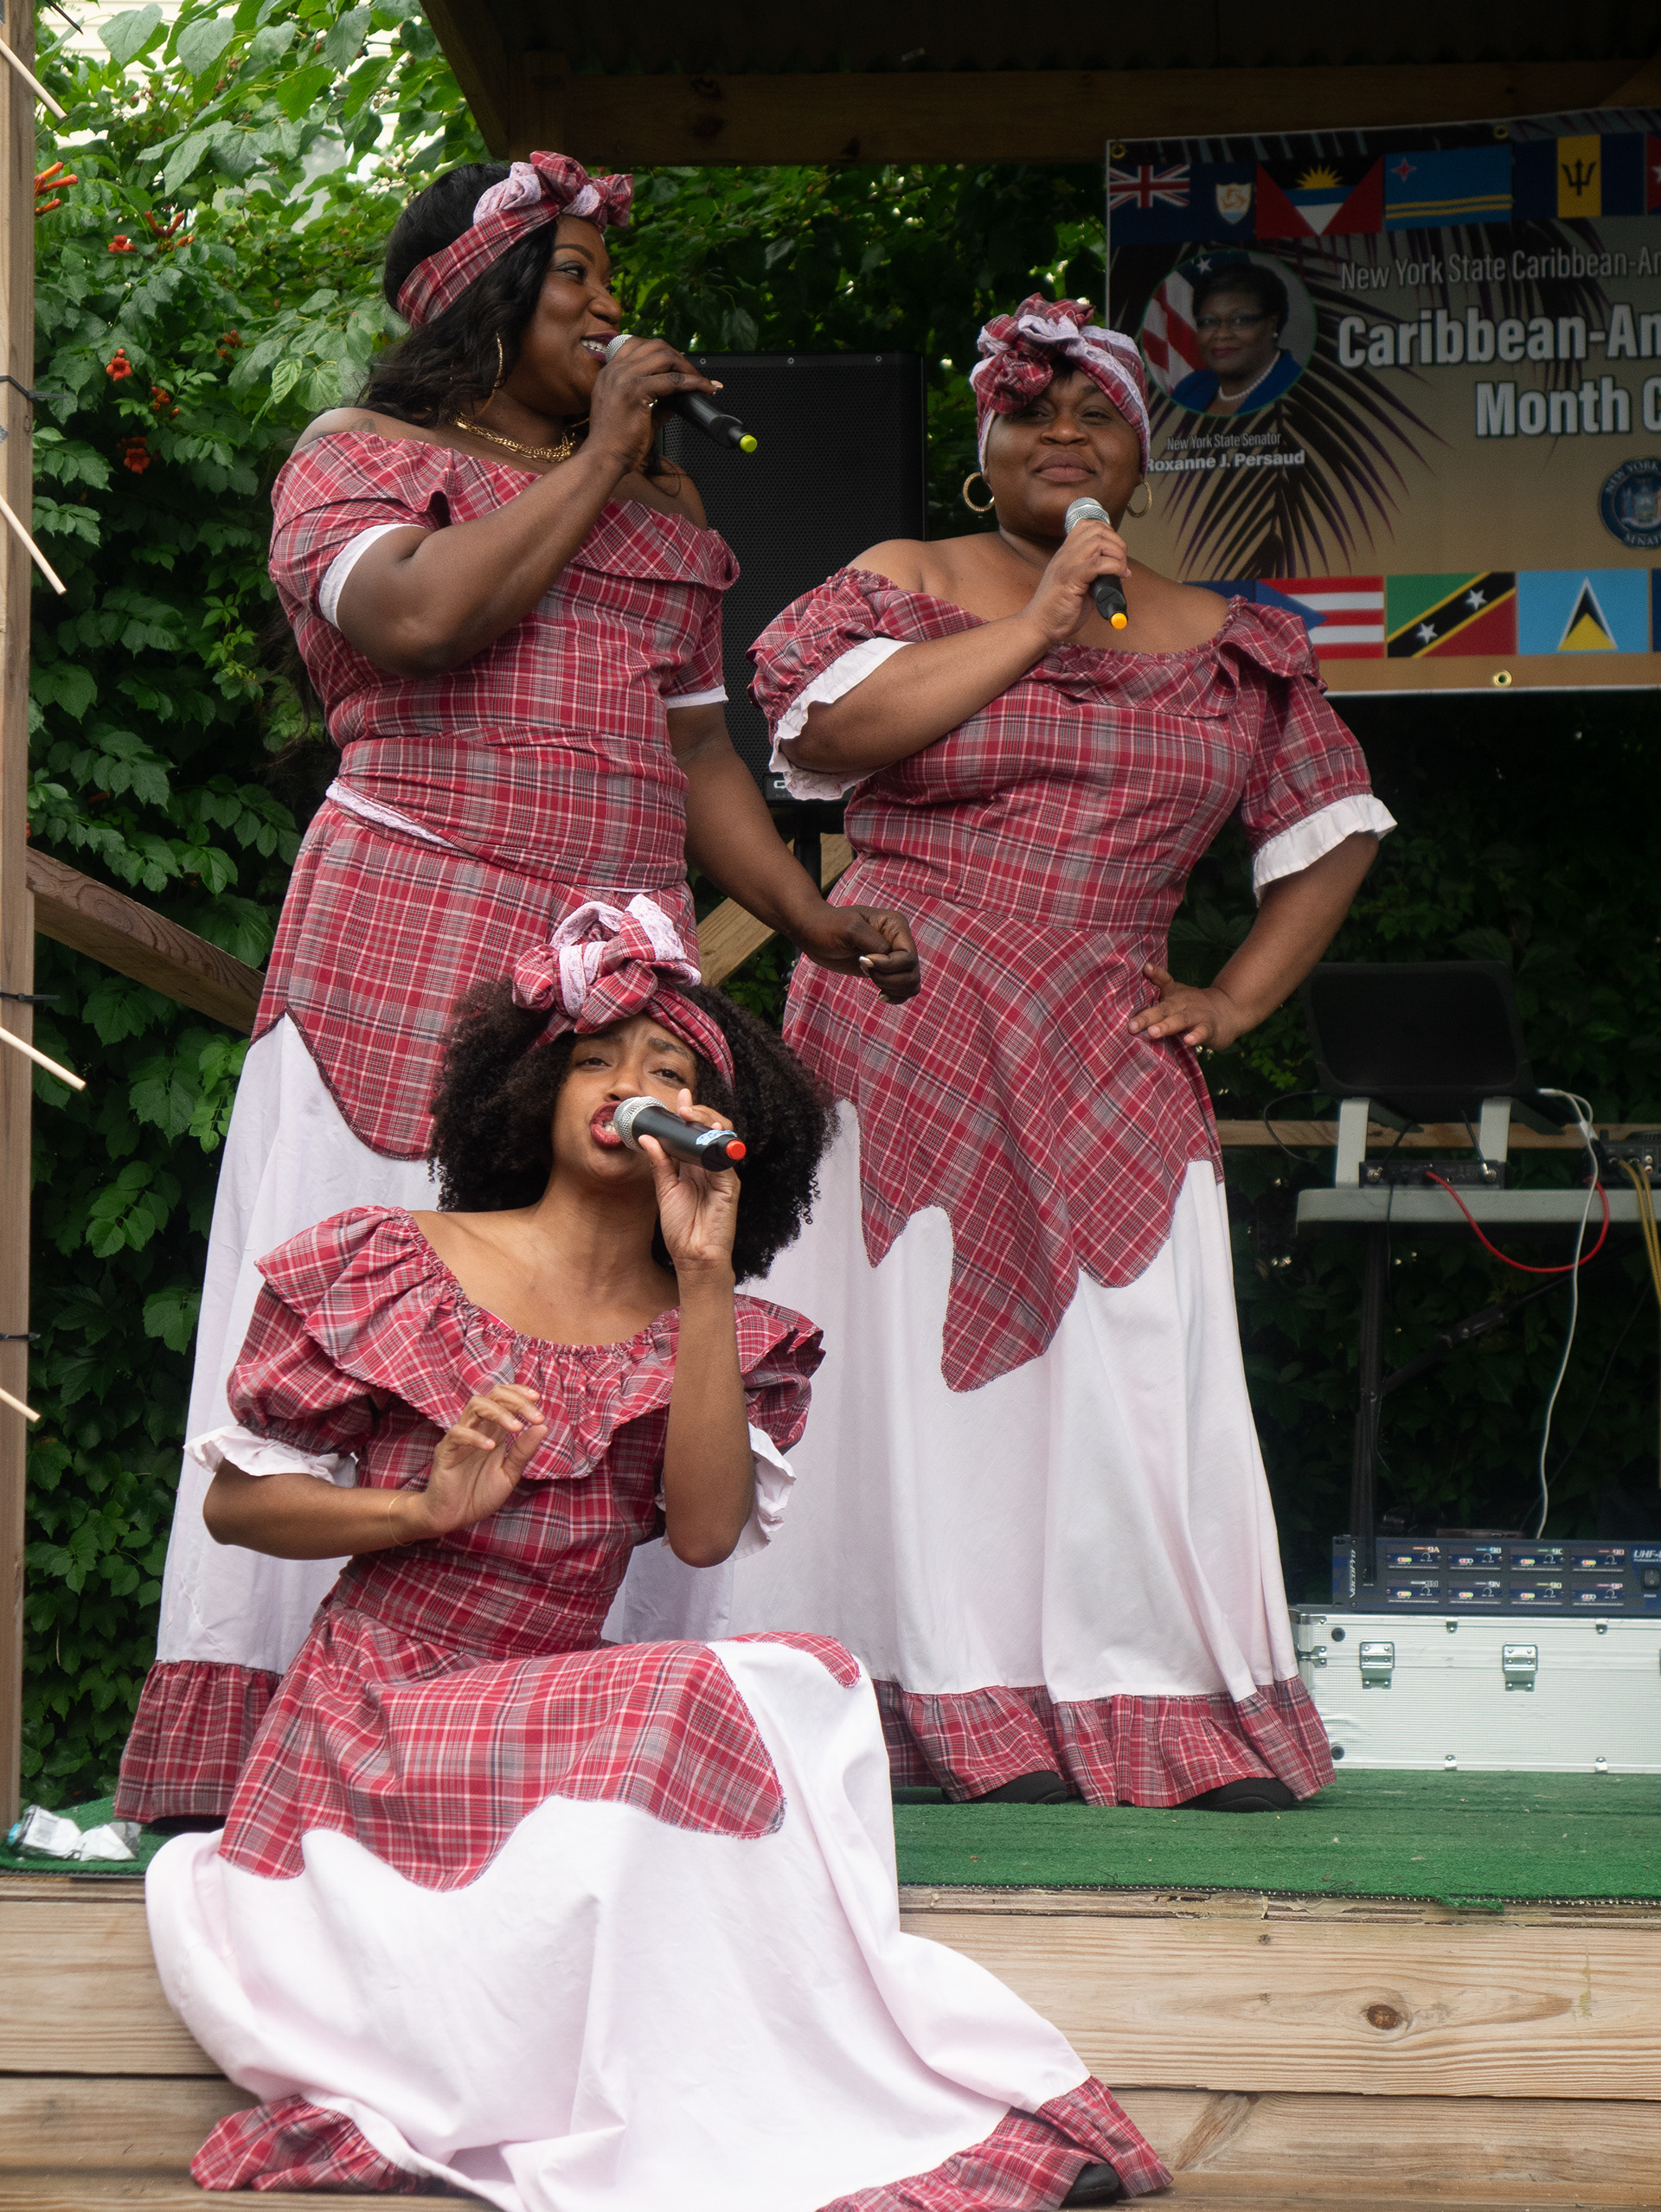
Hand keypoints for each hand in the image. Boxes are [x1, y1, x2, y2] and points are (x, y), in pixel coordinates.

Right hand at [415, 1383, 547, 1537]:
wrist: (453, 1518)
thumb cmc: (479, 1494)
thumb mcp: (509, 1474)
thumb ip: (523, 1451)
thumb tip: (543, 1426)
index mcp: (493, 1430)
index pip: (504, 1398)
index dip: (519, 1393)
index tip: (538, 1399)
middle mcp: (477, 1428)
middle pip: (492, 1396)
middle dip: (516, 1400)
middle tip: (535, 1416)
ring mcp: (460, 1438)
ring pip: (475, 1406)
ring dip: (499, 1412)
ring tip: (516, 1427)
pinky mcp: (445, 1451)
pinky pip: (458, 1434)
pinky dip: (476, 1437)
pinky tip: (491, 1447)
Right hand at [588, 336, 719, 473]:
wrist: (603, 458)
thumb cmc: (617, 442)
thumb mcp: (636, 412)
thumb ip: (657, 401)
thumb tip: (680, 396)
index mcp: (610, 372)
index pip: (638, 345)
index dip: (662, 352)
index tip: (677, 366)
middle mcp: (615, 370)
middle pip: (654, 346)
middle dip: (678, 357)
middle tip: (693, 374)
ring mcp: (623, 377)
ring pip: (664, 356)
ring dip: (686, 367)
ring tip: (699, 380)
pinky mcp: (635, 390)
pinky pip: (672, 380)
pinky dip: (692, 382)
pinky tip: (703, 388)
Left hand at [640, 1088, 741, 1282]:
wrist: (693, 1257)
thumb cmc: (682, 1228)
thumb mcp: (665, 1190)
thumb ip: (660, 1164)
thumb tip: (648, 1138)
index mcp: (694, 1166)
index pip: (694, 1133)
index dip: (690, 1113)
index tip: (680, 1097)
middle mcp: (709, 1167)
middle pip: (711, 1130)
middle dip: (700, 1112)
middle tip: (684, 1105)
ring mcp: (722, 1174)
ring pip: (722, 1139)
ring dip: (709, 1122)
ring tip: (692, 1114)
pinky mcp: (730, 1185)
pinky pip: (725, 1159)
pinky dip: (718, 1145)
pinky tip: (708, 1135)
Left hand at [796, 904, 920, 1002]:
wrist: (814, 934)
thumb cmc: (829, 926)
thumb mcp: (850, 929)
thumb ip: (874, 943)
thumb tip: (889, 958)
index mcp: (896, 925)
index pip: (908, 956)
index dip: (888, 965)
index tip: (863, 960)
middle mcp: (900, 940)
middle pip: (912, 972)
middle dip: (889, 978)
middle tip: (864, 970)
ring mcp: (894, 957)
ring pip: (911, 983)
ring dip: (892, 988)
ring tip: (870, 979)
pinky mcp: (886, 971)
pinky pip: (903, 990)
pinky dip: (895, 996)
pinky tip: (879, 995)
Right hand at [1021, 515, 1128, 646]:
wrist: (1038, 625)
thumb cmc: (1057, 609)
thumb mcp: (1077, 585)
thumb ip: (1094, 575)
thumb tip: (1119, 572)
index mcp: (1066, 554)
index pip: (1088, 525)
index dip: (1108, 533)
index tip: (1115, 552)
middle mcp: (1065, 555)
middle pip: (1097, 529)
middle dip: (1117, 543)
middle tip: (1122, 562)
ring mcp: (1067, 565)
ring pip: (1098, 541)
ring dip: (1117, 554)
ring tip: (1120, 570)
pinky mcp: (1070, 580)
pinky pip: (1097, 564)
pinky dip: (1114, 567)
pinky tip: (1118, 577)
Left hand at [1128, 964, 1252, 1050]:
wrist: (1229, 1010)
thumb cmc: (1192, 1006)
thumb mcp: (1174, 997)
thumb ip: (1154, 997)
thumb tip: (1124, 1002)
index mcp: (1172, 995)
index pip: (1163, 981)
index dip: (1155, 974)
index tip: (1145, 968)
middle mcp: (1183, 1002)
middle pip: (1163, 1008)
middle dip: (1146, 1016)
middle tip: (1131, 1025)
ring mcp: (1197, 1014)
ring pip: (1180, 1020)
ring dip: (1166, 1026)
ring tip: (1153, 1032)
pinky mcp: (1209, 1028)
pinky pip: (1201, 1032)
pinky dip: (1195, 1036)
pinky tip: (1187, 1041)